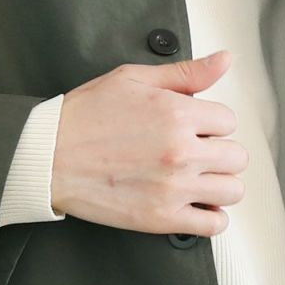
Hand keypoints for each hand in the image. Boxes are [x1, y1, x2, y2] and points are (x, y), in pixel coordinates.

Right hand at [52, 49, 245, 236]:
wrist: (48, 156)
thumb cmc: (84, 115)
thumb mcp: (133, 79)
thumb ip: (185, 73)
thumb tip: (223, 60)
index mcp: (177, 113)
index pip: (228, 120)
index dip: (210, 122)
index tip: (194, 127)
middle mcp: (181, 151)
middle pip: (236, 156)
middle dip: (218, 151)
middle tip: (195, 151)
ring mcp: (173, 187)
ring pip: (232, 190)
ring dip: (218, 183)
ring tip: (197, 177)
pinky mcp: (162, 217)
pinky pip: (213, 224)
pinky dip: (211, 216)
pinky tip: (196, 203)